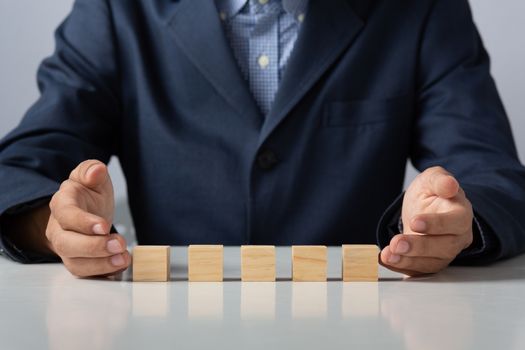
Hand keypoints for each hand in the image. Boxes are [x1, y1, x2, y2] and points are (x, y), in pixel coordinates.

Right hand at [47, 160, 129, 276]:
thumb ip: (92, 170)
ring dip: (101, 264)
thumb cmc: (89, 195)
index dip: (83, 222)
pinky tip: (119, 267)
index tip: (104, 226)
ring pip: (76, 263)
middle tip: (119, 244)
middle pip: (67, 243)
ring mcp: (68, 249)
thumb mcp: (92, 177)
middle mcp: (59, 229)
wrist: (87, 212)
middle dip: (94, 247)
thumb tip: (96, 170)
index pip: (66, 214)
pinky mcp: (79, 262)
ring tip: (123, 258)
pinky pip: (87, 274)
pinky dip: (103, 274)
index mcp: (62, 204)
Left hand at [380, 166, 473, 275]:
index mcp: (461, 214)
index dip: (436, 224)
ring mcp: (444, 253)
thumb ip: (440, 180)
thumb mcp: (432, 178)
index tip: (415, 222)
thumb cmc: (432, 193)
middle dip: (418, 247)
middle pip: (444, 247)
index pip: (456, 222)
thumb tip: (449, 185)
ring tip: (388, 255)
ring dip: (408, 261)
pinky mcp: (430, 262)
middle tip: (397, 243)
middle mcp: (457, 237)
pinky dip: (401, 267)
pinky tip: (386, 260)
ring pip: (432, 263)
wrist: (423, 208)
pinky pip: (419, 271)